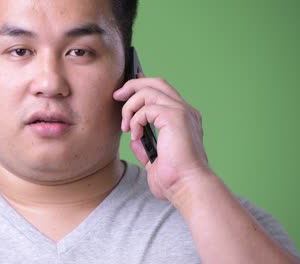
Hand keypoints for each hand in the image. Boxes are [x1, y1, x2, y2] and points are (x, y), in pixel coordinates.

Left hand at [113, 75, 210, 200]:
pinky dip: (136, 120)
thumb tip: (135, 139)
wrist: (188, 187)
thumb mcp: (155, 161)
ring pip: (149, 91)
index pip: (163, 92)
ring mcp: (182, 112)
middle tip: (117, 95)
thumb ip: (146, 147)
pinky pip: (146, 108)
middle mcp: (185, 111)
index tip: (126, 91)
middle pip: (156, 83)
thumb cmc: (175, 180)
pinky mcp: (175, 117)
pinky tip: (135, 135)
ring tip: (125, 126)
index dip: (143, 86)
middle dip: (133, 85)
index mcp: (184, 120)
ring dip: (130, 106)